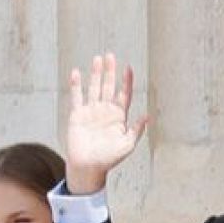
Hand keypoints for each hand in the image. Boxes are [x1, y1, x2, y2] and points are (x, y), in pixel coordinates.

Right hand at [64, 53, 150, 194]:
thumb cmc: (109, 158)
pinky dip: (76, 85)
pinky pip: (76, 97)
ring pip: (93, 88)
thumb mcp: (127, 145)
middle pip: (108, 86)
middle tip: (111, 55)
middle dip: (110, 72)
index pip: (123, 94)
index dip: (126, 82)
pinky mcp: (77, 115)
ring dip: (95, 74)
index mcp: (118, 117)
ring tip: (97, 59)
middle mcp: (105, 111)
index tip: (128, 68)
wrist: (88, 167)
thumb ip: (136, 130)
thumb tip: (147, 116)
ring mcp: (90, 111)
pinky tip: (76, 73)